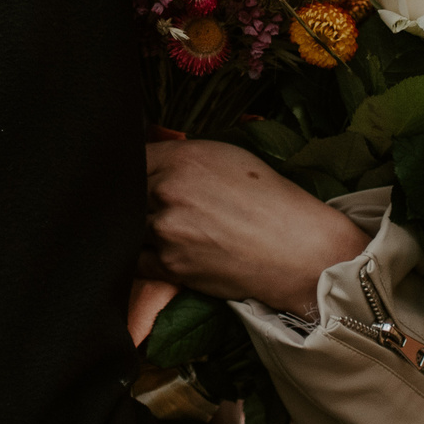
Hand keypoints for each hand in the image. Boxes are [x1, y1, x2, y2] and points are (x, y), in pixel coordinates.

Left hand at [142, 141, 368, 316]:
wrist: (298, 250)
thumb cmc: (271, 201)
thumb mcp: (228, 157)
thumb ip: (184, 158)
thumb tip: (155, 162)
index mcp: (182, 159)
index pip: (132, 159)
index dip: (135, 169)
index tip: (136, 177)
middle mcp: (168, 191)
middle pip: (126, 193)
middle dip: (134, 199)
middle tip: (152, 206)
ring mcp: (166, 230)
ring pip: (129, 227)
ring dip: (138, 228)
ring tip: (167, 230)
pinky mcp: (170, 266)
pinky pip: (136, 260)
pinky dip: (143, 256)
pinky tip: (161, 252)